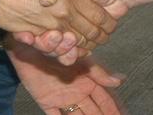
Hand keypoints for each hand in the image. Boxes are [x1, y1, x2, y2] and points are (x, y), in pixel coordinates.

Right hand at [0, 0, 118, 55]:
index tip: (107, 22)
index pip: (98, 15)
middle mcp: (63, 11)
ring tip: (84, 39)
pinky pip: (59, 50)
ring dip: (82, 46)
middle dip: (98, 37)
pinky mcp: (38, 36)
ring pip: (76, 44)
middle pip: (91, 33)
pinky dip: (66, 53)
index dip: (106, 21)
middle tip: (101, 35)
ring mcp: (51, 25)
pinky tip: (69, 47)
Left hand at [8, 40, 124, 114]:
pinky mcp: (47, 102)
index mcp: (88, 81)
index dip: (113, 109)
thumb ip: (99, 71)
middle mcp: (78, 92)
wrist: (31, 43)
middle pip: (94, 111)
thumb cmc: (58, 45)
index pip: (105, 99)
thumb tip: (121, 80)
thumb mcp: (82, 58)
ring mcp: (63, 98)